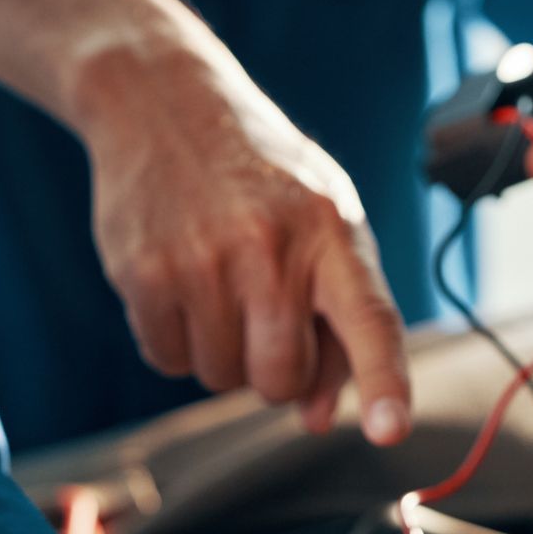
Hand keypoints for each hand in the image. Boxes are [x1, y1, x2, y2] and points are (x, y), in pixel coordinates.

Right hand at [77, 18, 409, 442]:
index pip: (369, 319)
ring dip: (223, 353)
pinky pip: (168, 362)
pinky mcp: (142, 274)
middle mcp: (269, 247)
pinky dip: (176, 341)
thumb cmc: (260, 179)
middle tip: (263, 316)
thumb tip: (319, 417)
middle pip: (280, 379)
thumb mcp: (319, 224)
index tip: (390, 431)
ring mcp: (201, 262)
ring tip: (218, 283)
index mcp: (330, 232)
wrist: (161, 101)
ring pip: (221, 379)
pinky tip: (180, 282)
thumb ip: (336, 320)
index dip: (383, 382)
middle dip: (275, 371)